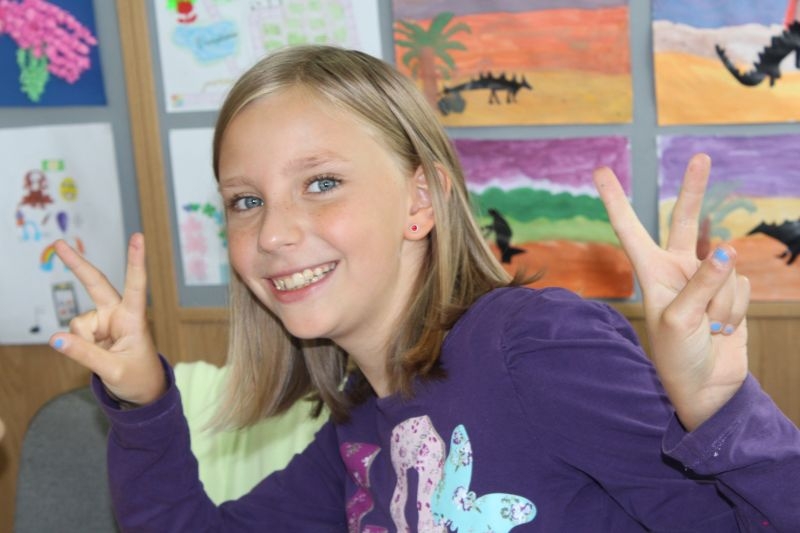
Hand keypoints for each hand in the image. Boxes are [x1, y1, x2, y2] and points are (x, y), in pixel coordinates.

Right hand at [49, 233, 164, 405]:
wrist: (142, 391)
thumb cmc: (138, 378)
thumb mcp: (113, 370)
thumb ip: (84, 355)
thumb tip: (55, 339)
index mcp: (134, 318)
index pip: (136, 285)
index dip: (135, 261)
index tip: (138, 237)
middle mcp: (119, 314)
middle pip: (96, 284)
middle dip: (76, 264)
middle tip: (58, 244)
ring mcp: (105, 321)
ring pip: (78, 322)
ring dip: (82, 341)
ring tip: (104, 356)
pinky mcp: (94, 331)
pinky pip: (74, 335)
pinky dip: (77, 346)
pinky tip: (96, 353)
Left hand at [593, 154, 749, 430]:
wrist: (707, 388)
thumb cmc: (678, 358)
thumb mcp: (680, 321)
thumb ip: (702, 283)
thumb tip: (725, 250)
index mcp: (651, 273)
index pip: (629, 229)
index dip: (615, 200)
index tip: (599, 171)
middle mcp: (676, 270)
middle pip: (685, 221)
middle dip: (693, 190)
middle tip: (700, 156)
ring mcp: (706, 279)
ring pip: (727, 268)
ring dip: (724, 301)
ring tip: (710, 326)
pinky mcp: (731, 292)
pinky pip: (744, 286)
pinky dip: (738, 308)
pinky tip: (725, 326)